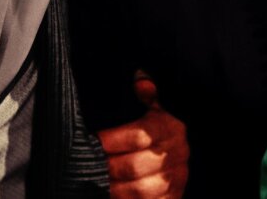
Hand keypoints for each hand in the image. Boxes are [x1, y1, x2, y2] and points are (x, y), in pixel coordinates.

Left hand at [97, 74, 188, 198]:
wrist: (175, 158)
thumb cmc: (156, 129)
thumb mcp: (153, 108)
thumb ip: (147, 95)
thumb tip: (140, 79)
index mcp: (171, 127)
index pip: (138, 135)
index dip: (111, 140)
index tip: (93, 141)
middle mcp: (178, 154)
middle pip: (135, 166)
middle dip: (108, 167)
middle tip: (88, 165)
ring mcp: (176, 179)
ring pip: (139, 191)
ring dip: (113, 189)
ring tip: (94, 183)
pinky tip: (110, 196)